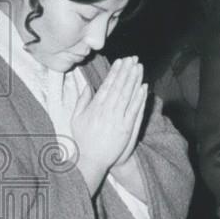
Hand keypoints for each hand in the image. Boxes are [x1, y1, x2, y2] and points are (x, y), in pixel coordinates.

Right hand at [71, 56, 146, 194]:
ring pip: (128, 96)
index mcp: (95, 107)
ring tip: (139, 67)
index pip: (107, 85)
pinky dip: (139, 98)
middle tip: (133, 58)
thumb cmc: (83, 140)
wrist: (91, 160)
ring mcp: (117, 120)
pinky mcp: (126, 128)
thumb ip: (82, 101)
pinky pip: (134, 110)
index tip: (121, 61)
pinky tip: (143, 87)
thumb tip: (88, 86)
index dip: (115, 72)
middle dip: (127, 71)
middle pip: (119, 87)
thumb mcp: (76, 119)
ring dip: (134, 80)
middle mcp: (107, 111)